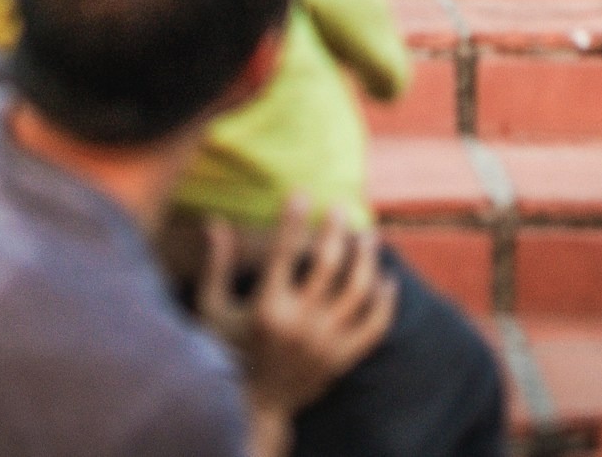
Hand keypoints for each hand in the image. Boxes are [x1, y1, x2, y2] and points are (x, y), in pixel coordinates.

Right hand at [206, 203, 395, 450]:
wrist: (256, 407)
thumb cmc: (229, 351)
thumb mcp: (213, 310)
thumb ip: (216, 266)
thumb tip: (214, 222)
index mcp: (267, 308)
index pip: (284, 251)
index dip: (293, 219)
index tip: (301, 193)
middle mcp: (299, 324)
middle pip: (328, 263)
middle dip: (336, 229)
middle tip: (341, 207)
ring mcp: (324, 343)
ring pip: (358, 291)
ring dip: (368, 258)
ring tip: (369, 236)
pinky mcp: (342, 359)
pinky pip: (374, 327)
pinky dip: (386, 303)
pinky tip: (388, 281)